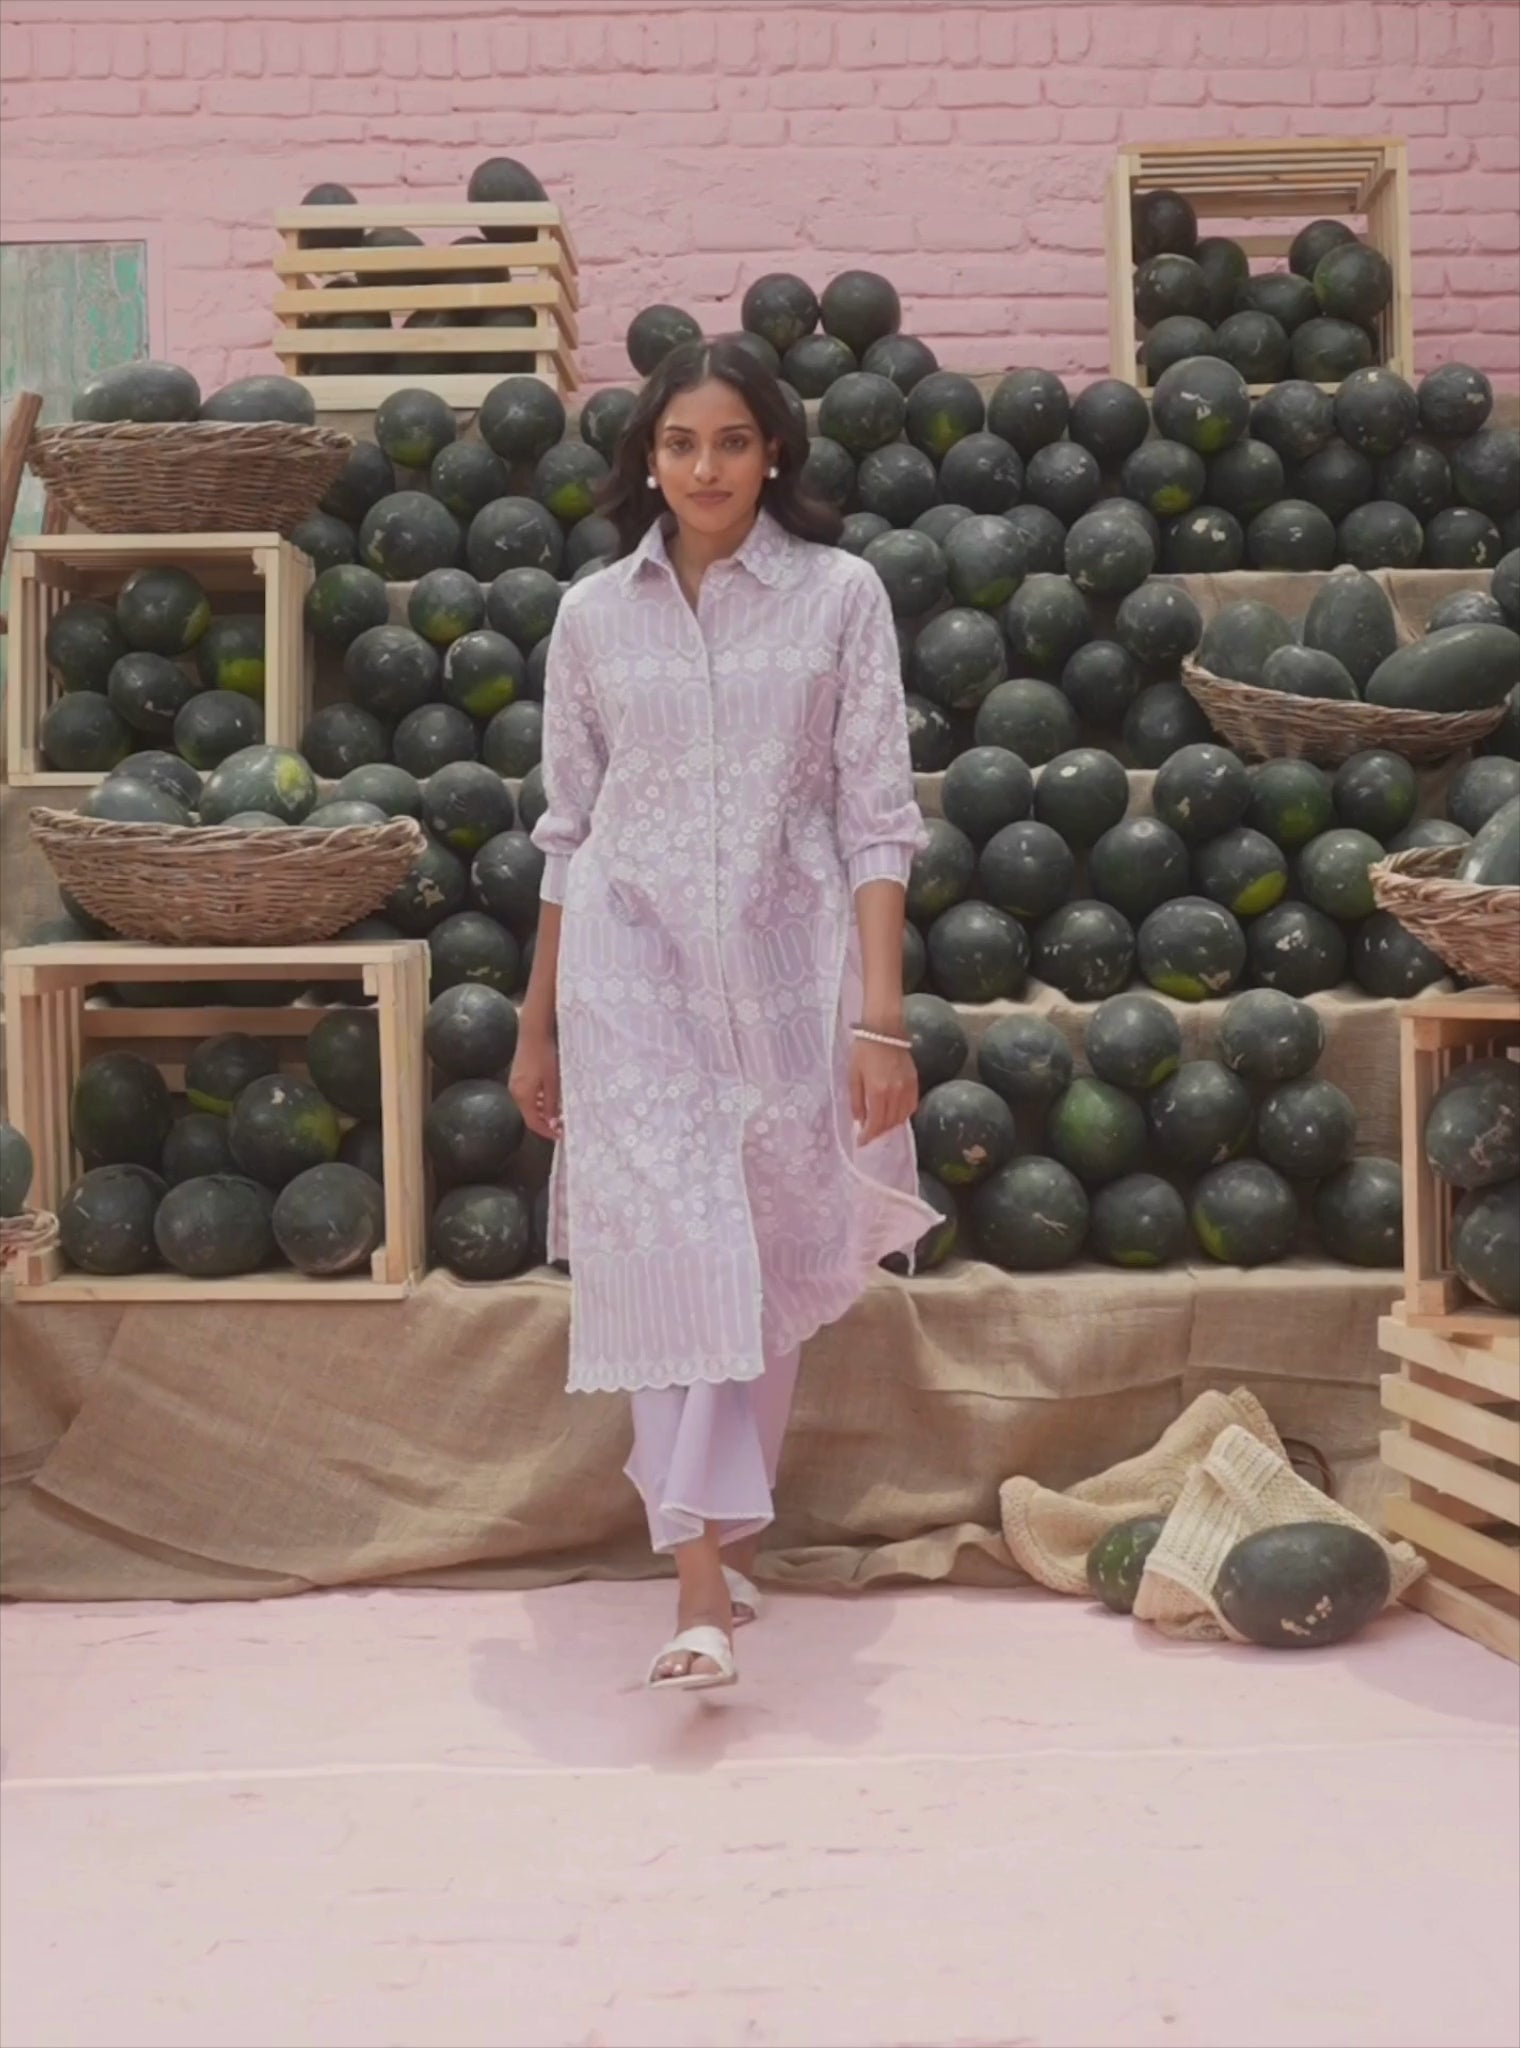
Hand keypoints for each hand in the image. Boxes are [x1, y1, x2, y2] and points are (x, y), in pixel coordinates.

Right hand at [510, 1027, 562, 1142]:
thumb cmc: (545, 1055)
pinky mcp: (518, 1076)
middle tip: (562, 1125)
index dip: (547, 1132)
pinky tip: (552, 1096)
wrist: (534, 1031)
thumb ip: (552, 1105)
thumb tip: (552, 1123)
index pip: (533, 1124)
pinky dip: (539, 1101)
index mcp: (522, 1097)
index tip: (561, 1135)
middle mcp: (515, 1093)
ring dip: (543, 1112)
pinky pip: (528, 1096)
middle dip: (546, 1123)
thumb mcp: (553, 1083)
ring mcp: (514, 1084)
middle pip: (530, 1116)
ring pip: (529, 1106)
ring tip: (560, 1112)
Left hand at [849, 1036, 917, 1145]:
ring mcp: (908, 1088)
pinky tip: (895, 1114)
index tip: (861, 1141)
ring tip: (881, 1126)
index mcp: (878, 1092)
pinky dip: (904, 1115)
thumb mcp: (853, 1076)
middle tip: (869, 1134)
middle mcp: (896, 1093)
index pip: (876, 1123)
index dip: (868, 1136)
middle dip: (879, 1132)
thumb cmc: (863, 1051)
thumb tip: (860, 1121)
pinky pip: (912, 1106)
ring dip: (891, 1125)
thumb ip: (857, 1101)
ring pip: (902, 1117)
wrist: (884, 1030)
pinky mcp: (915, 1082)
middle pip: (890, 1123)